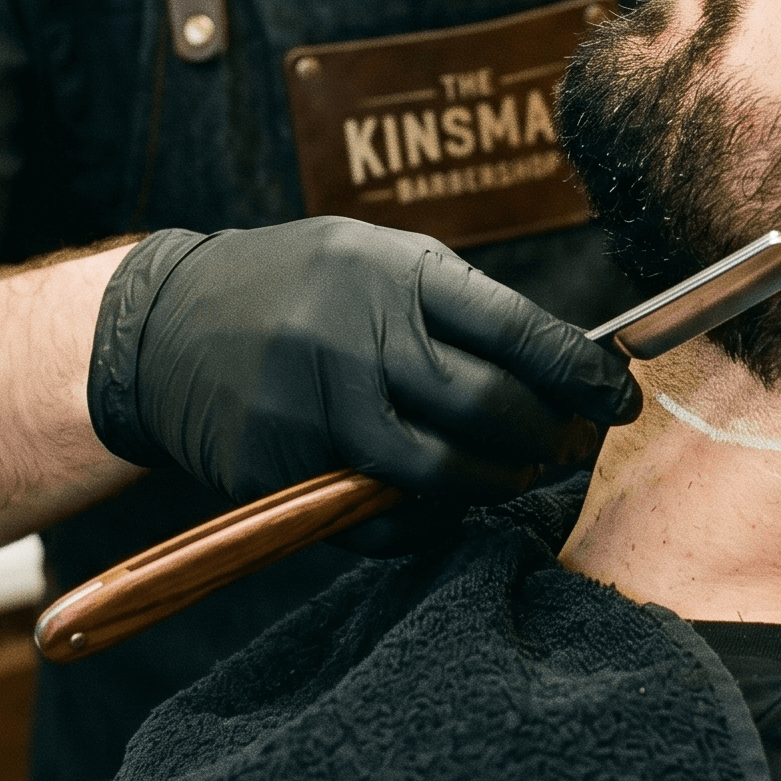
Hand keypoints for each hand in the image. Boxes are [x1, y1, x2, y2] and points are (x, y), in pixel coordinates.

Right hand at [87, 218, 642, 546]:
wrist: (161, 326)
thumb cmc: (290, 288)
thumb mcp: (369, 260)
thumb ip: (452, 307)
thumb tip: (560, 364)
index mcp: (392, 272)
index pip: (516, 329)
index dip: (581, 373)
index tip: (619, 398)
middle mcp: (356, 334)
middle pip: (489, 406)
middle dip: (547, 436)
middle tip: (567, 445)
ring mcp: (315, 404)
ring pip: (441, 471)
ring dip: (494, 484)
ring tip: (512, 474)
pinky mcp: (282, 464)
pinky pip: (377, 514)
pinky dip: (420, 521)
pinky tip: (435, 501)